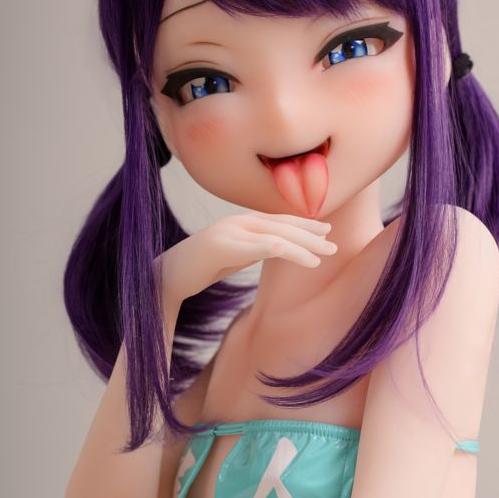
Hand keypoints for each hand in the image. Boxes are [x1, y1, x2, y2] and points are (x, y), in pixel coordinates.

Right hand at [155, 211, 337, 305]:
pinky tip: (308, 261)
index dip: (302, 224)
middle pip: (281, 224)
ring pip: (277, 234)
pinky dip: (291, 251)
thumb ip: (251, 248)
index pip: (277, 220)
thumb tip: (274, 248)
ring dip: (305, 244)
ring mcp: (230, 232)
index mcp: (238, 222)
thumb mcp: (231, 256)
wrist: (164, 277)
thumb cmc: (197, 268)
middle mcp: (236, 221)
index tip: (325, 231)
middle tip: (334, 243)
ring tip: (326, 254)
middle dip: (310, 233)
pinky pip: (265, 247)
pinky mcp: (225, 246)